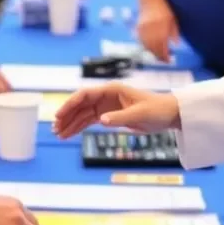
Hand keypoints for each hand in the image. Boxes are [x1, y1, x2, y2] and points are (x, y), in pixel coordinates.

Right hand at [53, 83, 178, 138]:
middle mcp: (105, 96)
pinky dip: (79, 127)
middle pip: (80, 105)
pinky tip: (69, 134)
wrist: (168, 114)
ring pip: (82, 114)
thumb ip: (120, 118)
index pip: (85, 95)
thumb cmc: (156, 110)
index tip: (59, 115)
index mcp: (111, 90)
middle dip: (67, 116)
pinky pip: (89, 121)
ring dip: (70, 124)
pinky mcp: (109, 116)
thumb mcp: (139, 115)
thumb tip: (101, 120)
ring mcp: (106, 106)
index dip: (70, 104)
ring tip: (58, 135)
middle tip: (55, 129)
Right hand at [136, 1, 179, 62]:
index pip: (163, 44)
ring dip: (153, 52)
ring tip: (158, 56)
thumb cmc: (164, 10)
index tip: (169, 60)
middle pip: (154, 47)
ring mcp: (144, 28)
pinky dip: (146, 47)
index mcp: (162, 26)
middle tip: (164, 60)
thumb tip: (176, 45)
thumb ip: (175, 32)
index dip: (165, 54)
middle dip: (159, 56)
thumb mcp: (173, 20)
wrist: (150, 0)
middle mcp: (152, 28)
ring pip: (147, 45)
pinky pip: (142, 41)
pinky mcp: (139, 28)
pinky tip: (151, 49)